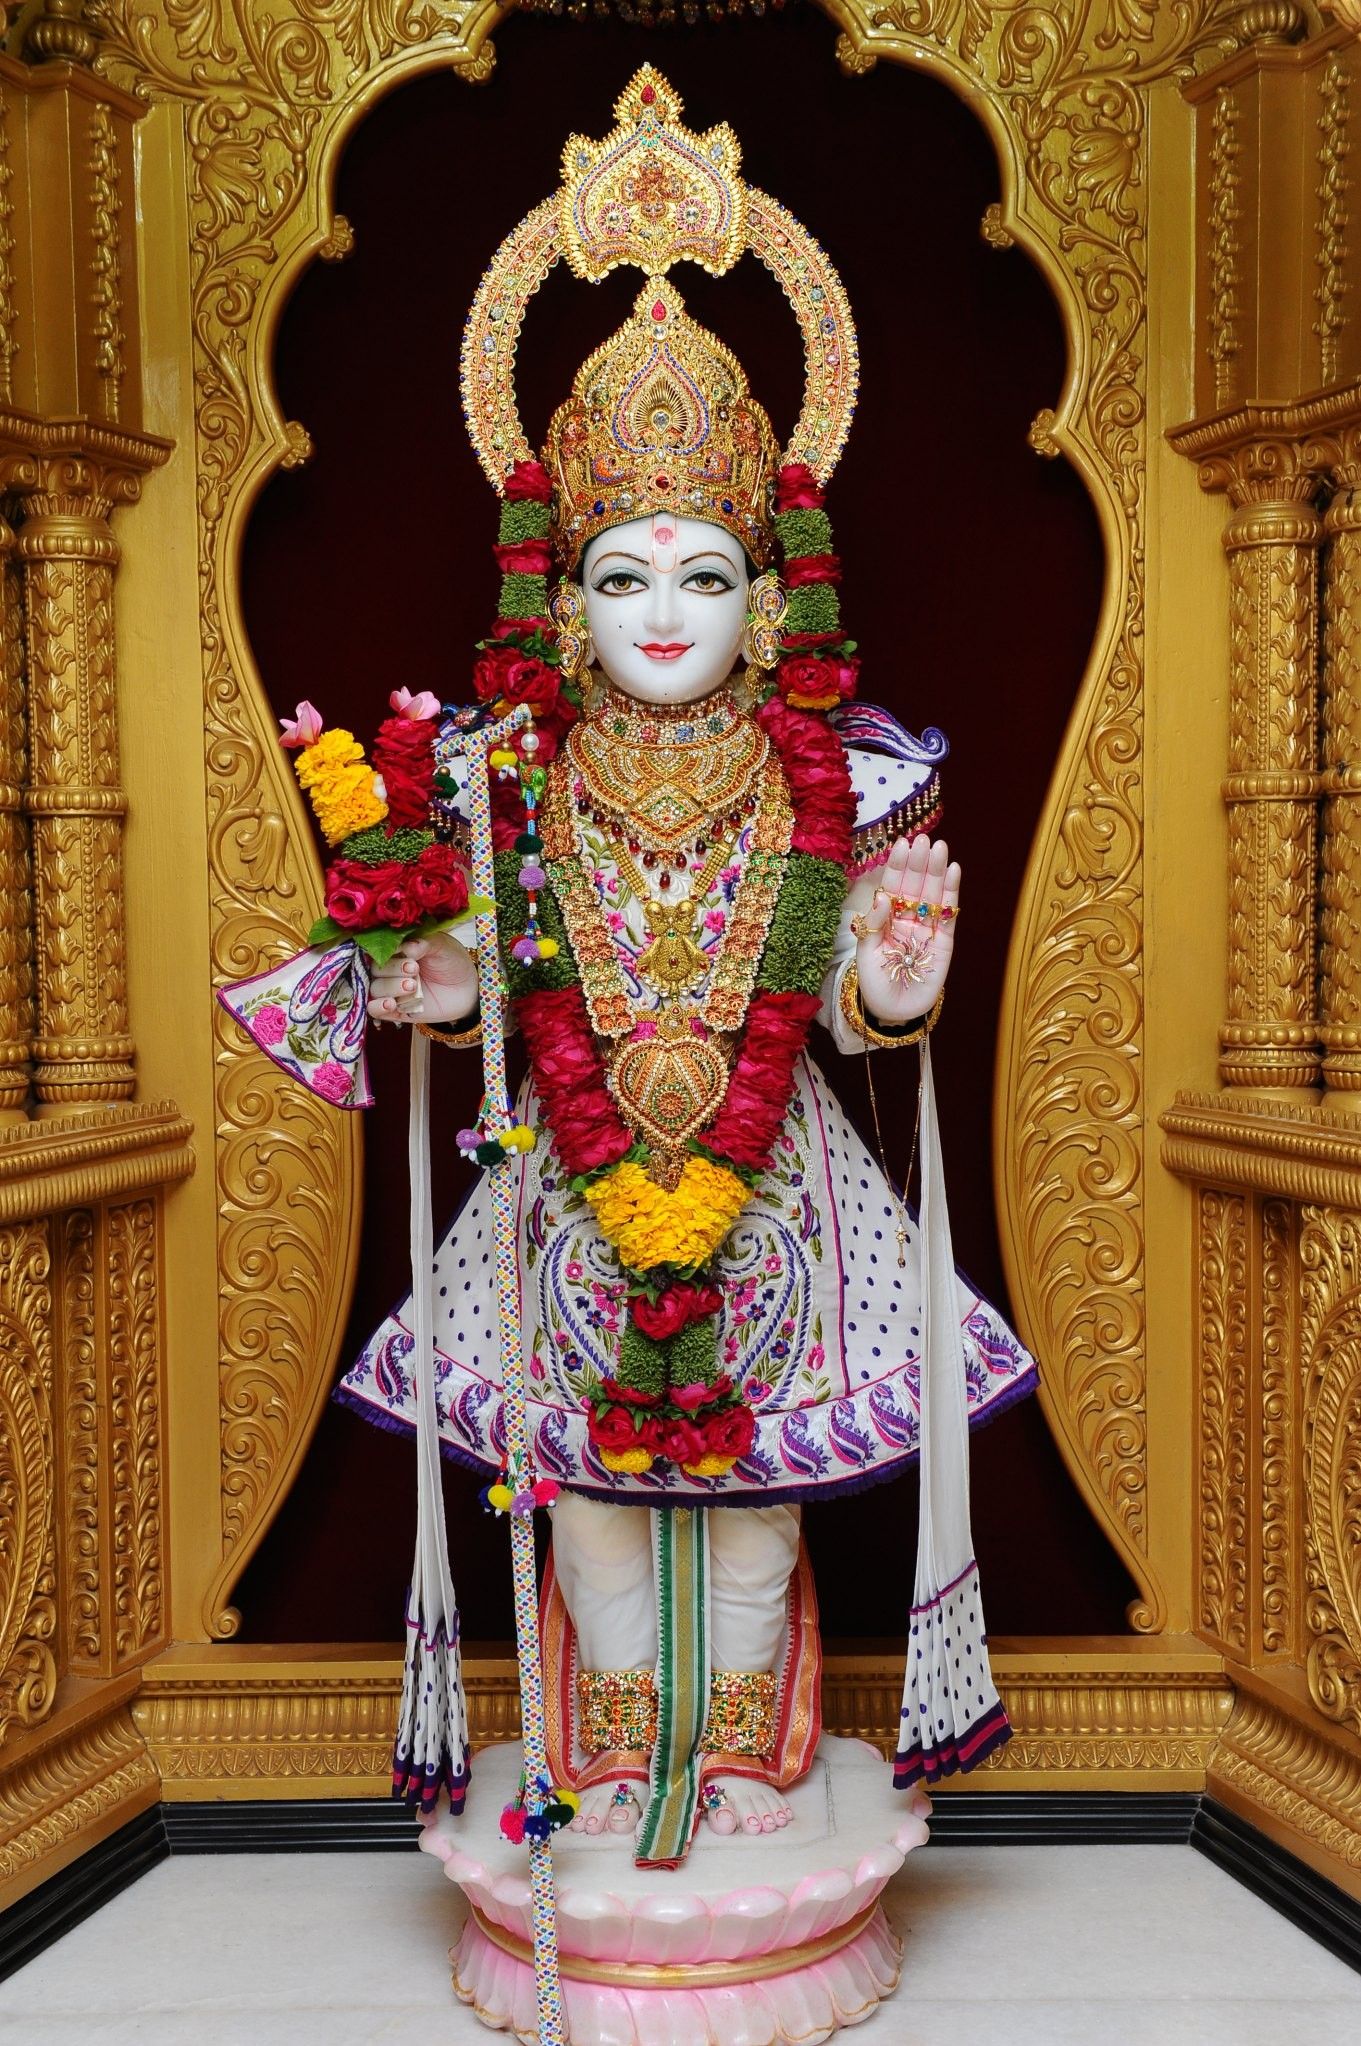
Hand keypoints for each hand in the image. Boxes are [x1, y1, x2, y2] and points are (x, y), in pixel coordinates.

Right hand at [367, 934, 477, 1026]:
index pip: (380, 950)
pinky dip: (378, 1007)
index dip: (391, 953)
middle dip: (394, 970)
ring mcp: (391, 990)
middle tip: (415, 970)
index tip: (411, 956)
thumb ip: (424, 943)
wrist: (468, 988)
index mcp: (397, 950)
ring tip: (412, 986)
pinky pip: (375, 1010)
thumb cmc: (452, 962)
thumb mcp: (443, 946)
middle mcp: (390, 970)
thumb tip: (408, 947)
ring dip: (391, 987)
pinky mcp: (395, 1010)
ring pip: (376, 989)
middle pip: (376, 970)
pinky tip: (391, 1004)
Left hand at [854, 834, 959, 1027]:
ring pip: (933, 894)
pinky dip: (952, 893)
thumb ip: (874, 925)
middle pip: (915, 885)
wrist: (894, 1012)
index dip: (897, 866)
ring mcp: (927, 928)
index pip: (892, 886)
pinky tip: (953, 871)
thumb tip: (882, 897)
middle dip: (919, 862)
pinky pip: (948, 914)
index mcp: (886, 918)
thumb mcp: (866, 954)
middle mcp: (907, 918)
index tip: (902, 844)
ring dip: (936, 870)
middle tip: (925, 839)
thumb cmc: (875, 983)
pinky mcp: (945, 941)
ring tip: (940, 848)